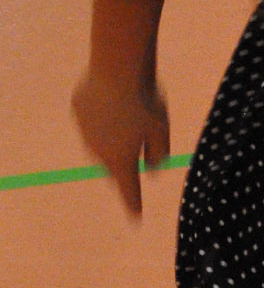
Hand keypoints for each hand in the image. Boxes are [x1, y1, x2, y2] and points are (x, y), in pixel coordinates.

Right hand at [71, 69, 169, 215]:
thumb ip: (157, 155)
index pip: (129, 190)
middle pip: (113, 164)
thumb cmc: (145, 102)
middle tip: (138, 138)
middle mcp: (98, 152)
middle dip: (124, 159)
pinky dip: (102, 115)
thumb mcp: (161, 131)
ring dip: (112, 136)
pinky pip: (92, 119)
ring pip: (100, 142)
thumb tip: (151, 169)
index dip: (133, 204)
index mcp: (121, 161)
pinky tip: (112, 97)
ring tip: (127, 111)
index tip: (136, 218)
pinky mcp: (77, 110)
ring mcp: (84, 131)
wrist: (116, 69)